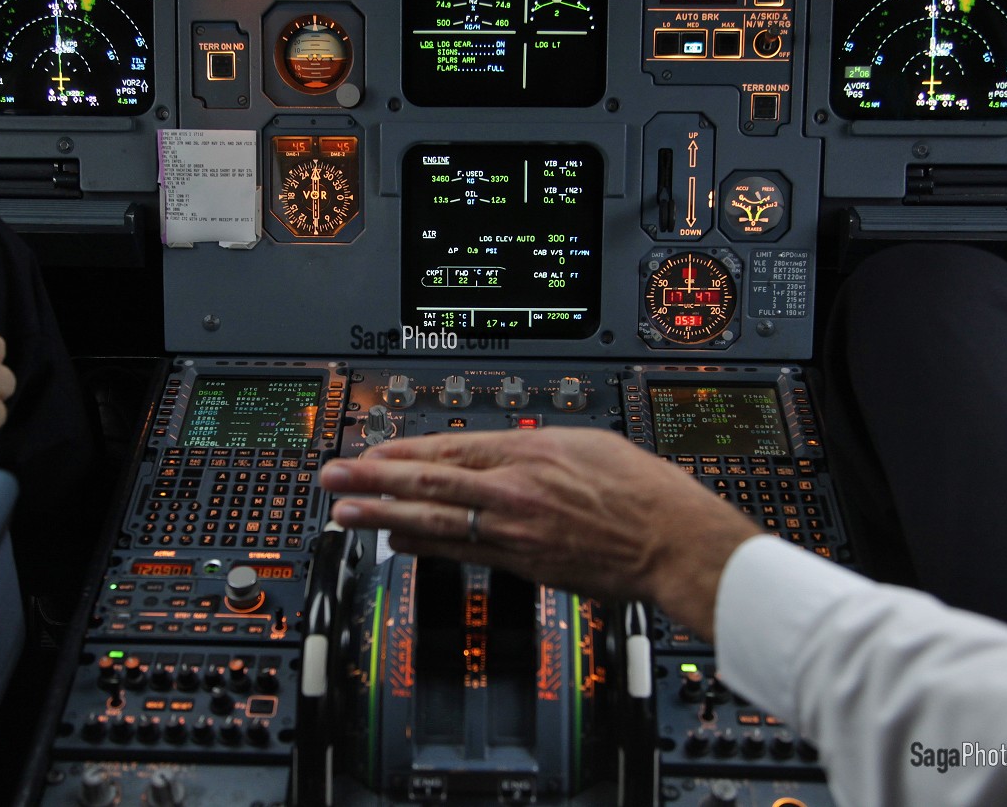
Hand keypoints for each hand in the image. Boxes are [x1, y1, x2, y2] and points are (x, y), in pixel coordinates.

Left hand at [323, 428, 759, 637]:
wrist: (674, 539)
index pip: (449, 449)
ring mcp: (514, 529)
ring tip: (345, 512)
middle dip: (373, 479)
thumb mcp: (585, 443)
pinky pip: (462, 552)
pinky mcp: (523, 563)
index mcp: (528, 451)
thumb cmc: (642, 490)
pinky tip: (395, 543)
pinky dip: (425, 547)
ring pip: (435, 520)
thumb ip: (534, 447)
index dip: (401, 452)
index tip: (369, 451)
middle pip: (428, 482)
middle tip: (333, 477)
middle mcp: (513, 489)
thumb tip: (502, 448)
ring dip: (383, 515)